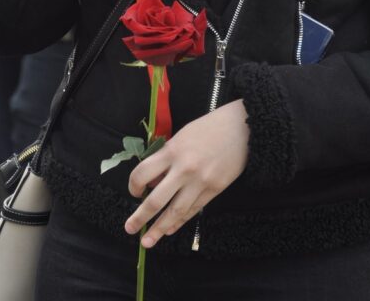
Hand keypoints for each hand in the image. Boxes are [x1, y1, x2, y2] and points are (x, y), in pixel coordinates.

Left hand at [124, 99, 249, 247]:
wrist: (241, 128)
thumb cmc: (209, 127)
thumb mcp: (182, 136)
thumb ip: (167, 157)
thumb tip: (154, 181)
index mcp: (172, 150)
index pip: (143, 173)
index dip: (134, 185)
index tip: (134, 191)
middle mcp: (184, 169)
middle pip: (156, 200)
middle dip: (140, 217)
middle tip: (129, 228)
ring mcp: (200, 182)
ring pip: (175, 211)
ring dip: (159, 228)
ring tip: (147, 241)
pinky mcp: (214, 190)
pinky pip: (193, 210)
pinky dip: (180, 221)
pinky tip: (170, 229)